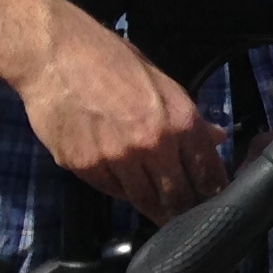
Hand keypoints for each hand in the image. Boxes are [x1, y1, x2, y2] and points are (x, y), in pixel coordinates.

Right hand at [17, 4, 227, 222]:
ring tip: (160, 212)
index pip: (208, 172)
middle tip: (187, 217)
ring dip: (154, 208)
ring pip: (144, 200)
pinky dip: (120, 190)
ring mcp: (117, 159)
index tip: (213, 202)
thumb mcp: (161, 82)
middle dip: (185, 209)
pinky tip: (124, 184)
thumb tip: (217, 136)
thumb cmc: (111, 61)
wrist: (56, 54)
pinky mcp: (85, 167)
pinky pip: (110, 190)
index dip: (213, 192)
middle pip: (178, 196)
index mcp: (180, 121)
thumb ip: (189, 117)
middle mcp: (153, 145)